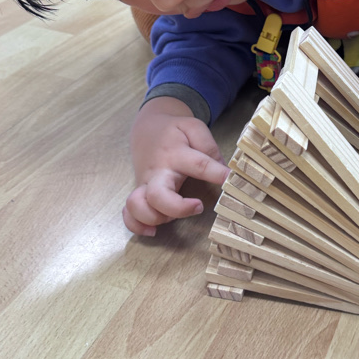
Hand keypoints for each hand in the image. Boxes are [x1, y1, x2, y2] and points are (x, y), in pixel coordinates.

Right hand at [125, 97, 229, 236]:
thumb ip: (208, 146)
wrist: (147, 127)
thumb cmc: (174, 131)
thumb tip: (222, 170)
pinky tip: (152, 231)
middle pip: (158, 195)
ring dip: (155, 217)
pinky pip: (128, 214)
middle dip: (177, 208)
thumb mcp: (194, 127)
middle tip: (198, 206)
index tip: (230, 180)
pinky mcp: (139, 193)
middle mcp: (158, 171)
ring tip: (172, 218)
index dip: (216, 174)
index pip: (198, 164)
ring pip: (138, 206)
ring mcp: (145, 184)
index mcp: (176, 153)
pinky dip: (136, 226)